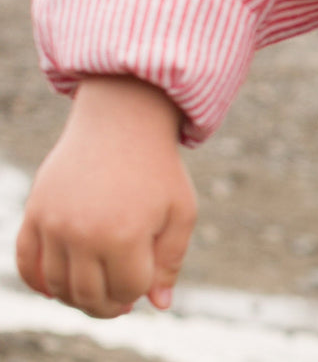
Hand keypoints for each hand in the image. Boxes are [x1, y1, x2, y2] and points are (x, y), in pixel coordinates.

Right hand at [15, 76, 196, 316]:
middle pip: (89, 296)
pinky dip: (38, 283)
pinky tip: (56, 287)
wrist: (122, 122)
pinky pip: (26, 264)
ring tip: (97, 287)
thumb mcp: (180, 210)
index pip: (128, 290)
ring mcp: (54, 224)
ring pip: (58, 286)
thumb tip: (159, 306)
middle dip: (109, 305)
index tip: (146, 276)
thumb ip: (171, 261)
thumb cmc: (157, 169)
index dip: (140, 289)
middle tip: (120, 299)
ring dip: (77, 297)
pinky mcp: (35, 213)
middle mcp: (84, 234)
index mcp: (125, 234)